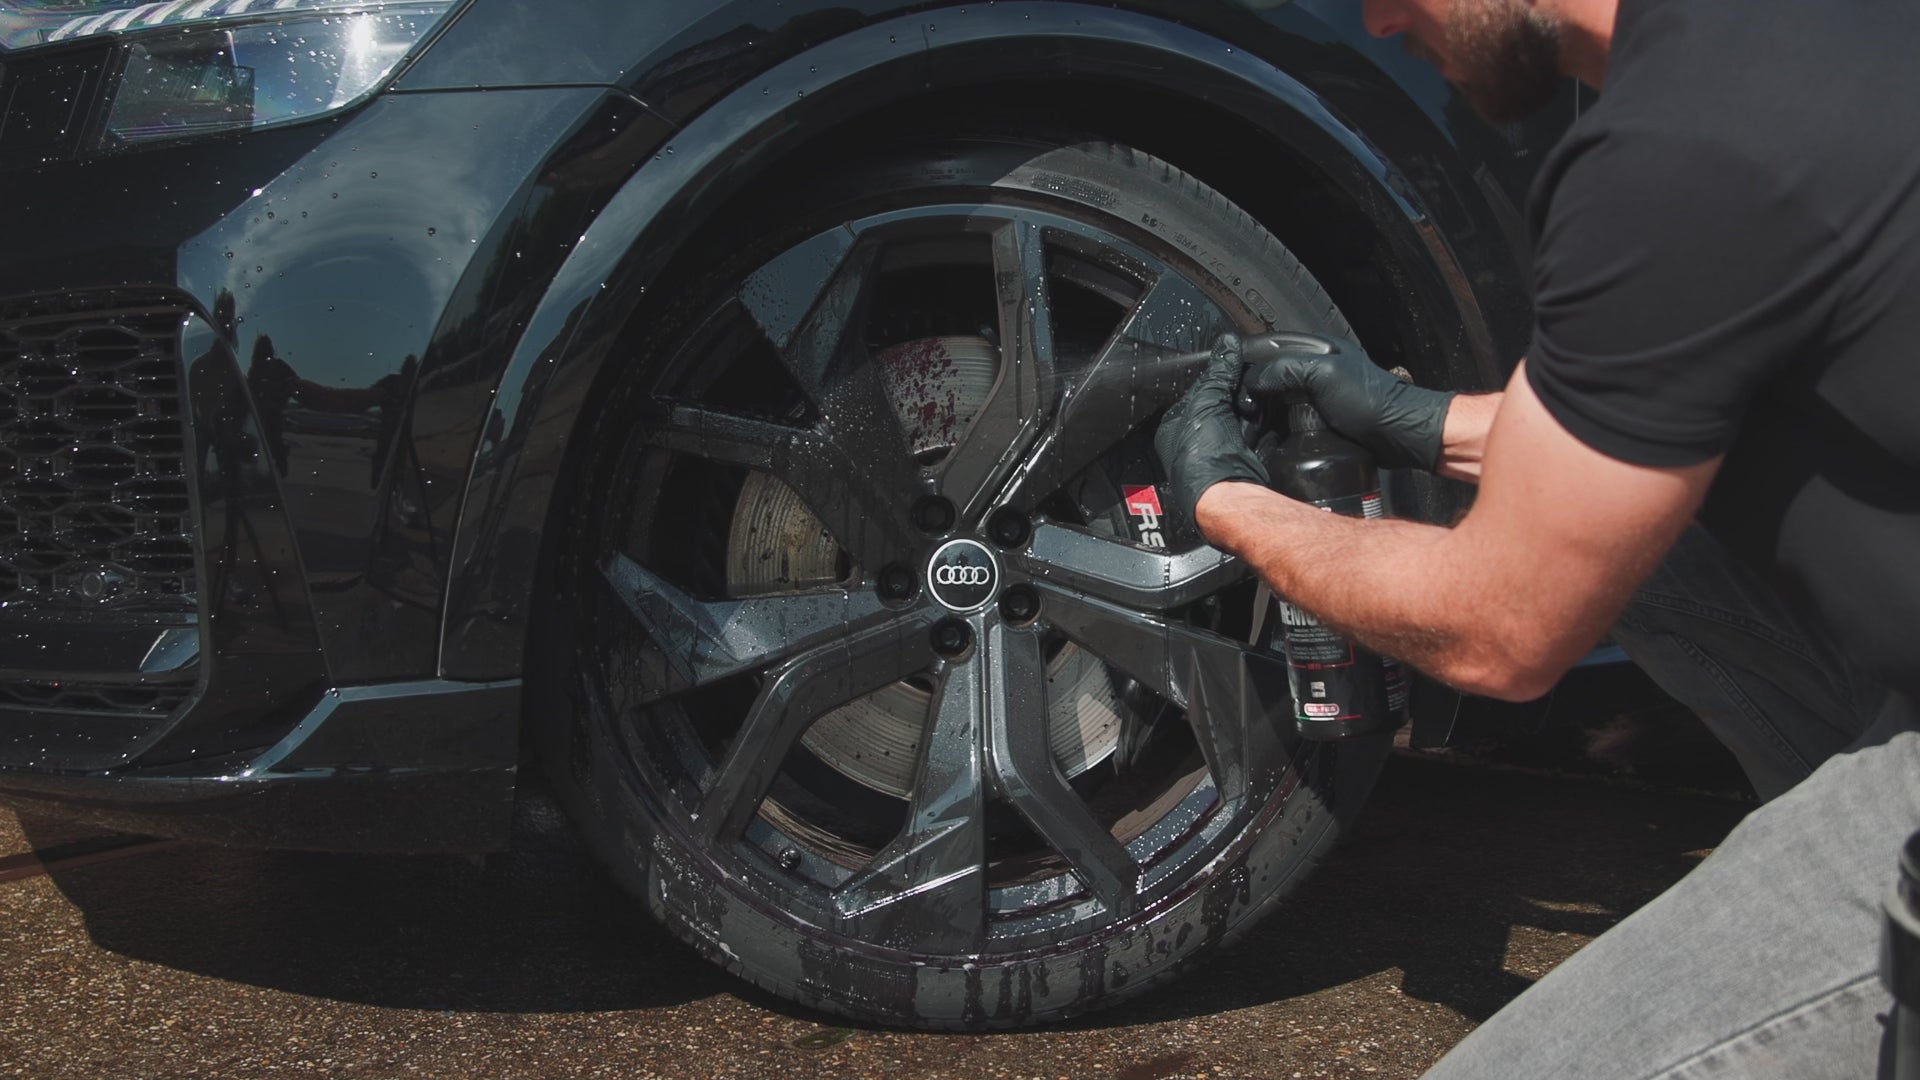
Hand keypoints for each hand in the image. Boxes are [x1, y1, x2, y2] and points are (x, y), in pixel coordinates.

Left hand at [1154, 333, 1267, 524]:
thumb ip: (1218, 372)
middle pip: (1219, 405)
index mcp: (1173, 430)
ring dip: (1250, 410)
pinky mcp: (1242, 463)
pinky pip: (1255, 436)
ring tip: (1254, 404)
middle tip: (1245, 386)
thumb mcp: (1207, 401)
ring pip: (1239, 420)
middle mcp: (1193, 443)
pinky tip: (1266, 421)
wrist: (1228, 494)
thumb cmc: (1202, 459)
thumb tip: (1226, 346)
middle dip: (1234, 395)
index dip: (1215, 378)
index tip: (1232, 365)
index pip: (1196, 392)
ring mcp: (1218, 454)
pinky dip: (1262, 427)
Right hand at [1240, 333, 1454, 470]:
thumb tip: (1253, 381)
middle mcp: (1314, 368)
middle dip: (1251, 391)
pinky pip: (1289, 418)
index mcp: (1315, 348)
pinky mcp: (1320, 417)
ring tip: (1248, 423)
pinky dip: (1276, 426)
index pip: (1268, 348)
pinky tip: (1267, 435)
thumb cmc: (1371, 401)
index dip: (1246, 364)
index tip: (1230, 383)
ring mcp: (1317, 394)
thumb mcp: (1323, 375)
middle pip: (1269, 375)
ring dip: (1262, 411)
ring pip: (1277, 399)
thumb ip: (1284, 369)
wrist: (1397, 435)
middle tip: (1238, 408)